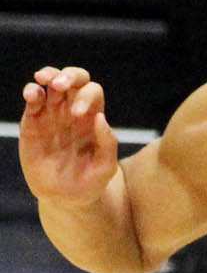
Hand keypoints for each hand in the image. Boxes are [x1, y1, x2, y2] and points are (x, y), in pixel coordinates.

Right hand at [19, 66, 118, 207]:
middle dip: (68, 75)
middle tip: (60, 85)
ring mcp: (52, 114)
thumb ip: (108, 143)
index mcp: (93, 119)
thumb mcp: (105, 168)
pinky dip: (32, 91)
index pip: (92, 91)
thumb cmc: (89, 183)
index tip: (77, 115)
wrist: (63, 197)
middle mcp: (73, 111)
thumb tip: (100, 117)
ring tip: (44, 81)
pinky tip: (32, 95)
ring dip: (48, 75)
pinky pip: (33, 98)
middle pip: (74, 79)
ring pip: (51, 82)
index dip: (85, 96)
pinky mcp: (33, 120)